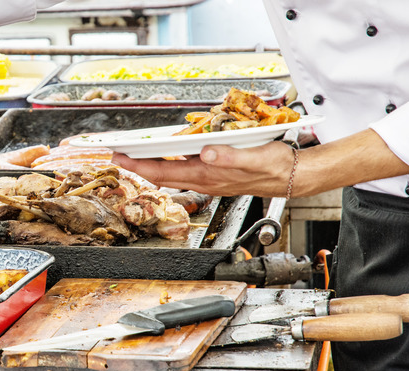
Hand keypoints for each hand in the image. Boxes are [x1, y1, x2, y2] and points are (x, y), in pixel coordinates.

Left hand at [111, 141, 295, 197]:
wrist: (292, 177)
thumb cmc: (274, 167)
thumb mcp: (254, 158)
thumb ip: (229, 157)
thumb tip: (206, 152)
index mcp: (208, 175)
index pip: (164, 172)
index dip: (138, 165)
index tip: (120, 157)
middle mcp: (204, 179)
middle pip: (161, 174)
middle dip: (136, 165)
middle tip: (116, 154)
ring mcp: (208, 178)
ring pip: (171, 173)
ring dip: (151, 165)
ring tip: (134, 154)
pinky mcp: (215, 175)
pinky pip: (184, 171)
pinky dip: (169, 163)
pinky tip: (167, 155)